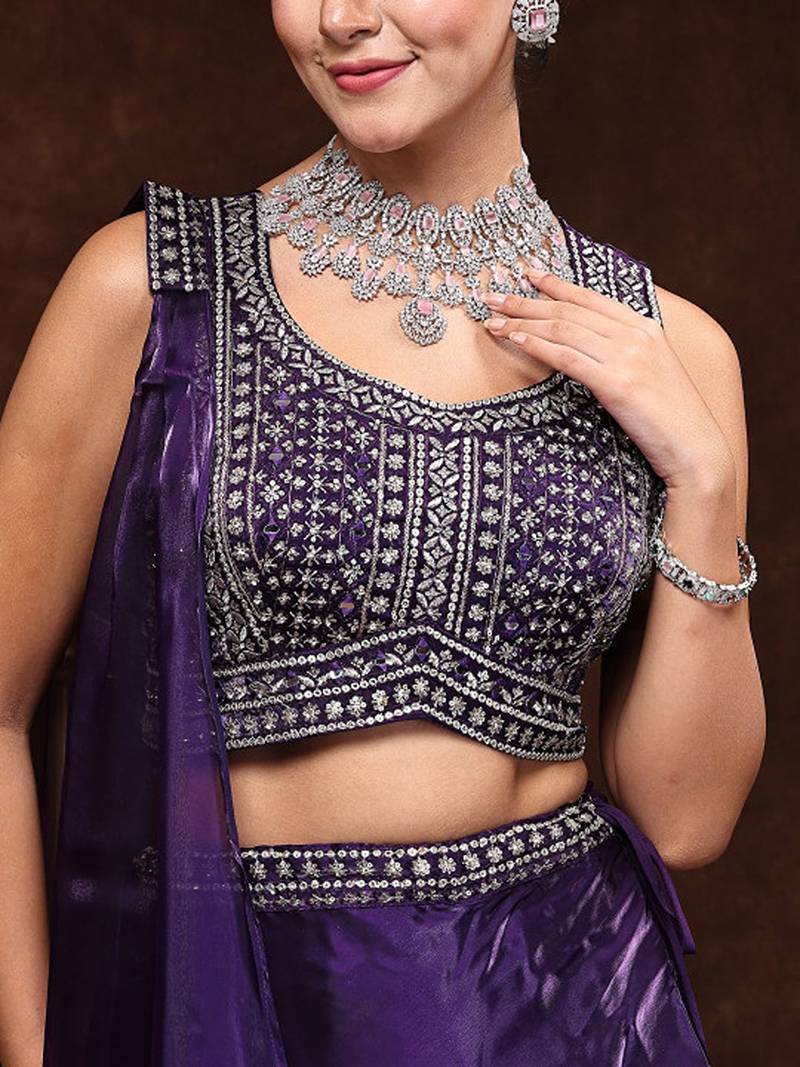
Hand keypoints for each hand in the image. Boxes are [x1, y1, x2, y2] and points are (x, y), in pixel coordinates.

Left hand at [479, 269, 732, 492]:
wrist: (695, 448)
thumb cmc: (671, 418)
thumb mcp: (652, 371)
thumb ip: (625, 351)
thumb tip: (590, 345)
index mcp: (645, 327)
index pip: (591, 298)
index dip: (556, 284)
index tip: (528, 273)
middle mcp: (635, 336)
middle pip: (570, 311)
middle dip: (526, 301)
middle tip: (494, 296)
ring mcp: (627, 358)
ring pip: (563, 330)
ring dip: (523, 321)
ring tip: (493, 320)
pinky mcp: (617, 384)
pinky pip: (567, 358)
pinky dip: (537, 345)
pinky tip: (515, 339)